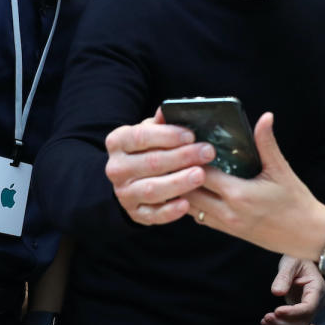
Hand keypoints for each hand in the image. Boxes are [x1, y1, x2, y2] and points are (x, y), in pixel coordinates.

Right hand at [105, 107, 215, 225]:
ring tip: (201, 174)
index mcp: (118, 142)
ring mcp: (124, 193)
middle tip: (207, 152)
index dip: (167, 136)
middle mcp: (116, 168)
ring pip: (151, 189)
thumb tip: (169, 110)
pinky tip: (186, 204)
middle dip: (182, 157)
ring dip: (178, 182)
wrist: (132, 178)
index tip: (191, 135)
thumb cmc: (148, 148)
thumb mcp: (151, 131)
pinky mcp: (135, 213)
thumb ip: (161, 123)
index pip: (140, 136)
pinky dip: (169, 211)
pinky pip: (153, 215)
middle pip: (151, 162)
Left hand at [185, 113, 324, 260]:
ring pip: (190, 208)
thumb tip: (265, 117)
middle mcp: (227, 212)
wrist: (306, 234)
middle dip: (181, 175)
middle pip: (188, 193)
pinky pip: (200, 218)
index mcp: (238, 194)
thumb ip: (267, 143)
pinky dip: (193, 204)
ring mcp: (226, 224)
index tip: (187, 144)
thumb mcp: (281, 169)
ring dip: (184, 191)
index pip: (201, 175)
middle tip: (177, 156)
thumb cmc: (295, 201)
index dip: (190, 160)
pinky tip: (196, 189)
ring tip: (182, 172)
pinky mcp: (228, 231)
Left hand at [261, 255, 324, 324]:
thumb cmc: (299, 259)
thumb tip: (277, 292)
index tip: (277, 311)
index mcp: (317, 288)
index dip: (293, 313)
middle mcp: (316, 302)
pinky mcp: (301, 313)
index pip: (308, 307)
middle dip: (284, 323)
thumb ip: (284, 276)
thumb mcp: (291, 262)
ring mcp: (309, 309)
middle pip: (303, 321)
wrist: (302, 261)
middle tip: (267, 317)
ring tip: (265, 321)